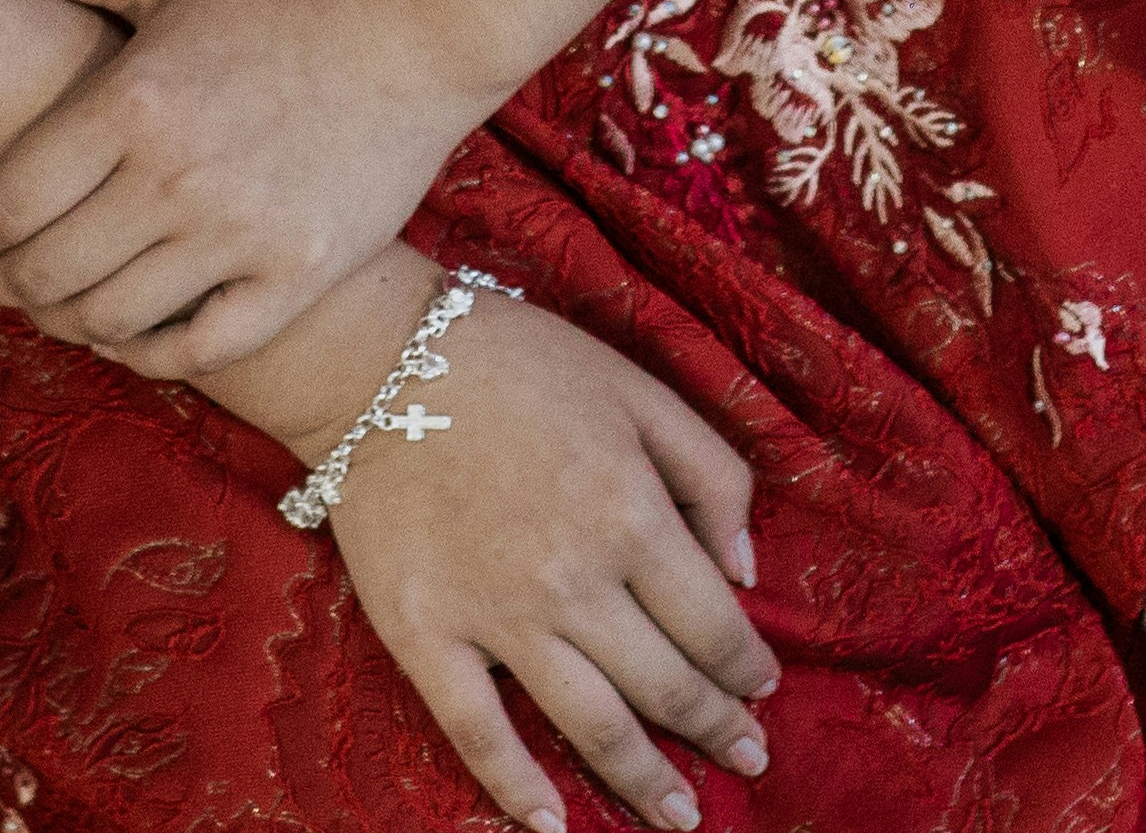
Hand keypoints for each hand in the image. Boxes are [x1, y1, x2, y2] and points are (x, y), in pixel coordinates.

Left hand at [0, 0, 495, 377]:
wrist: (425, 29)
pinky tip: (130, 329)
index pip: (5, 204)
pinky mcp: (296, 276)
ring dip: (63, 320)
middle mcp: (179, 178)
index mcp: (136, 101)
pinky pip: (194, 350)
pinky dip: (145, 353)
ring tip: (54, 301)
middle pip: (43, 273)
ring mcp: (241, 235)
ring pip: (108, 319)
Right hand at [284, 261, 780, 832]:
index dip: (746, 668)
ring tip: (681, 818)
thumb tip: (747, 572)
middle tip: (747, 762)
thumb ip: (712, 475)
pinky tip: (551, 825)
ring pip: (590, 725)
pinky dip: (516, 788)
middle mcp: (575, 580)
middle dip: (716, 731)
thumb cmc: (520, 364)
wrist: (381, 359)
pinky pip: (477, 731)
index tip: (764, 691)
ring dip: (644, 780)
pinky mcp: (424, 635)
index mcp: (632, 514)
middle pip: (664, 685)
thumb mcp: (640, 390)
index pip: (713, 624)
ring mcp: (496, 616)